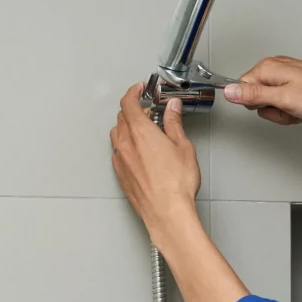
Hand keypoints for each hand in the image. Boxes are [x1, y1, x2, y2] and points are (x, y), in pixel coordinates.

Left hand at [110, 82, 199, 238]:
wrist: (167, 213)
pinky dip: (127, 145)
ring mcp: (120, 160)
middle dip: (134, 110)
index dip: (133, 92)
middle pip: (122, 117)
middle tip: (149, 111)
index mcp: (141, 132)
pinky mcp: (120, 174)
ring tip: (145, 132)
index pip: (128, 103)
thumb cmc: (176, 185)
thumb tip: (172, 108)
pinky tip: (141, 152)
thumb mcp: (183, 147)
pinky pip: (118, 152)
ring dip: (128, 127)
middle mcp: (126, 144)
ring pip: (117, 134)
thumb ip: (174, 124)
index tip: (140, 89)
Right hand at [222, 56, 301, 124]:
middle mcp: (276, 69)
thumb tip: (229, 91)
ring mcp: (289, 78)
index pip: (243, 90)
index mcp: (268, 68)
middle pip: (259, 100)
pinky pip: (289, 105)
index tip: (273, 106)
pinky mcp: (299, 86)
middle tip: (291, 109)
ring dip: (289, 114)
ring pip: (276, 105)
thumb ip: (253, 95)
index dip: (257, 105)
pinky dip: (298, 111)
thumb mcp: (283, 98)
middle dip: (276, 112)